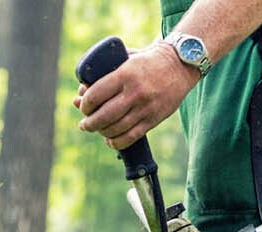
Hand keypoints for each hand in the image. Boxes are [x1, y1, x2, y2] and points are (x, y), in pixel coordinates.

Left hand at [73, 41, 198, 149]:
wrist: (181, 65)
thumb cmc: (148, 61)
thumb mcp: (126, 58)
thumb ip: (104, 73)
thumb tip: (81, 93)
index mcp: (126, 74)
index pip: (96, 95)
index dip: (85, 105)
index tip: (82, 106)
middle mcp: (135, 92)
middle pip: (103, 116)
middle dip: (89, 123)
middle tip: (84, 124)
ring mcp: (145, 107)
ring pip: (116, 129)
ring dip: (101, 133)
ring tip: (97, 130)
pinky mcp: (154, 119)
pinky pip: (131, 137)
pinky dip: (117, 142)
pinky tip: (110, 140)